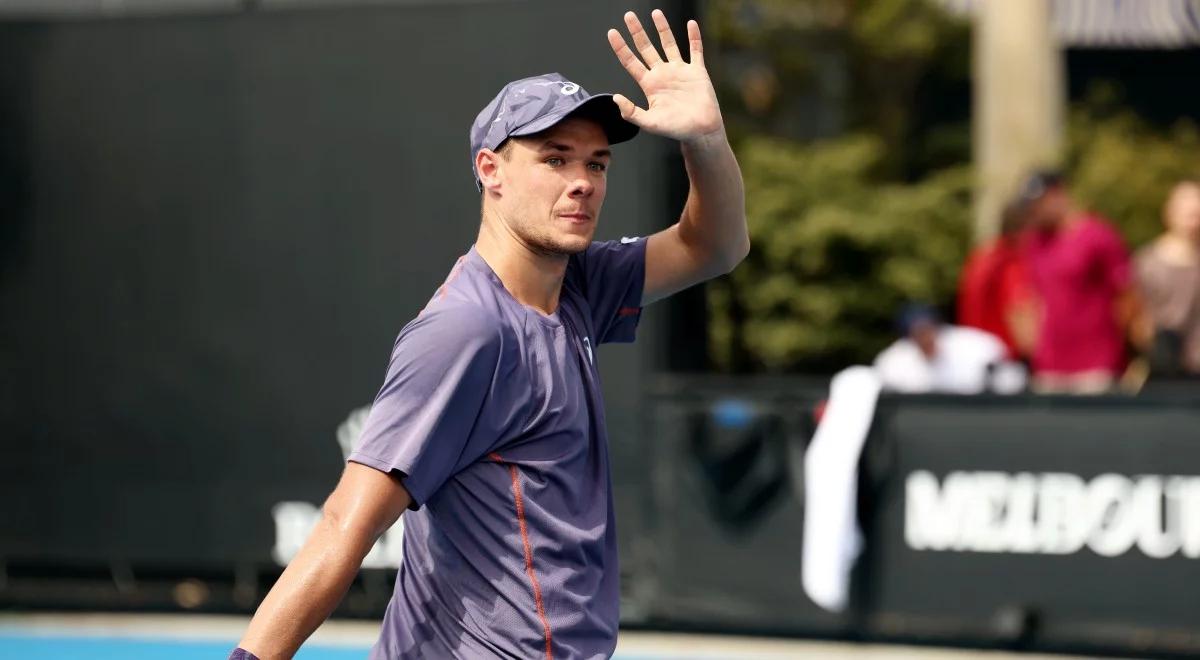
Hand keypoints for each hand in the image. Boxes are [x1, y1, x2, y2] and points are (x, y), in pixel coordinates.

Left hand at [607, 10, 723, 143]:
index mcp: (649, 84)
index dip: (621, 47)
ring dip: (662, 28)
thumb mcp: (650, 123)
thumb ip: (632, 112)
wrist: (701, 131)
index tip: (611, 32)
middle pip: (646, 48)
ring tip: (655, 12)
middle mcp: (662, 74)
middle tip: (628, 15)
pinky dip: (694, 37)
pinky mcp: (697, 71)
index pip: (630, 62)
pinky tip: (691, 24)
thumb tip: (615, 98)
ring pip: (669, 44)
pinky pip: (695, 50)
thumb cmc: (675, 129)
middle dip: (637, 32)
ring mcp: (680, 71)